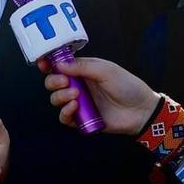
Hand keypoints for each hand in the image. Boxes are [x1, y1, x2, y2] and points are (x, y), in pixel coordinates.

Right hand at [40, 56, 160, 134]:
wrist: (140, 111)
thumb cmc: (127, 86)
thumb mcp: (106, 70)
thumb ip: (82, 66)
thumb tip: (59, 64)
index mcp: (83, 70)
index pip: (60, 65)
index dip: (49, 64)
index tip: (43, 64)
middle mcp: (78, 85)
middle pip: (53, 83)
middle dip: (53, 82)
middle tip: (65, 82)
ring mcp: (79, 103)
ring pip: (56, 100)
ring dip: (60, 97)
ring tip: (75, 96)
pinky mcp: (81, 119)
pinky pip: (64, 117)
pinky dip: (65, 113)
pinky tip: (75, 108)